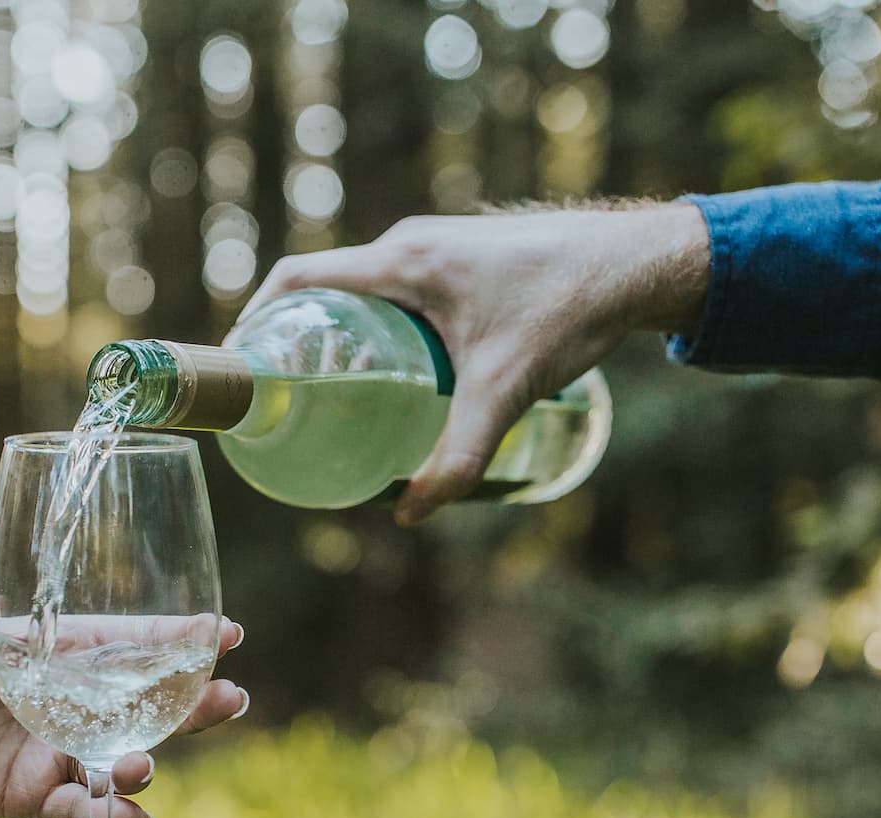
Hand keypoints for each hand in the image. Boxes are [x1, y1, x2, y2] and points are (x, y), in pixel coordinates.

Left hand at [0, 593, 249, 817]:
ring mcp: (59, 751)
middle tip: (230, 698)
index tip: (224, 632)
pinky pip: (81, 810)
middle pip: (146, 704)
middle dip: (193, 703)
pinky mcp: (36, 796)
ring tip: (146, 764)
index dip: (176, 638)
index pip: (129, 641)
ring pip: (123, 759)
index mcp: (58, 651)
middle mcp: (73, 702)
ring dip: (145, 763)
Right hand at [237, 202, 709, 522]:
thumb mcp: (504, 393)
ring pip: (366, 289)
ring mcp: (437, 243)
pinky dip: (380, 324)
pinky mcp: (462, 254)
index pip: (298, 277)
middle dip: (300, 339)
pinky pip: (398, 286)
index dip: (256, 317)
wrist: (639, 262)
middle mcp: (411, 242)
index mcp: (402, 261)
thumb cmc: (570, 312)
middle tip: (289, 395)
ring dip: (343, 333)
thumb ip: (458, 458)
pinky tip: (401, 371)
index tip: (241, 361)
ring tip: (337, 392)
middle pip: (327, 287)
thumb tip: (408, 512)